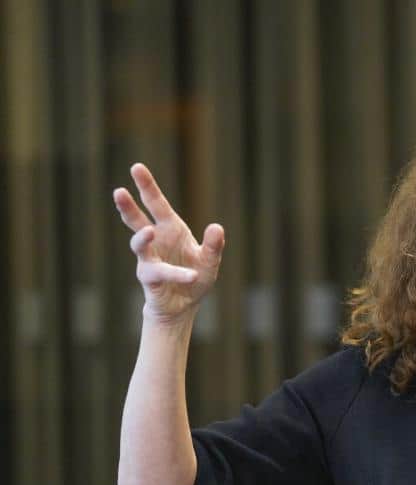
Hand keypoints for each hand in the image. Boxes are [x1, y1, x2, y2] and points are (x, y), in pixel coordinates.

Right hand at [114, 163, 224, 323]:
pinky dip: (177, 273)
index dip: (147, 187)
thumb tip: (216, 227)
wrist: (184, 306)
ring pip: (138, 245)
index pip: (157, 204)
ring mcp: (149, 259)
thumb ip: (214, 245)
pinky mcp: (150, 278)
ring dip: (142, 238)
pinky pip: (161, 273)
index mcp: (171, 229)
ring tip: (148, 231)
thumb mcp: (210, 261)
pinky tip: (191, 274)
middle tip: (118, 190)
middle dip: (128, 205)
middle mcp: (157, 240)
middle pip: (138, 219)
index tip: (136, 167)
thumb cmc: (195, 277)